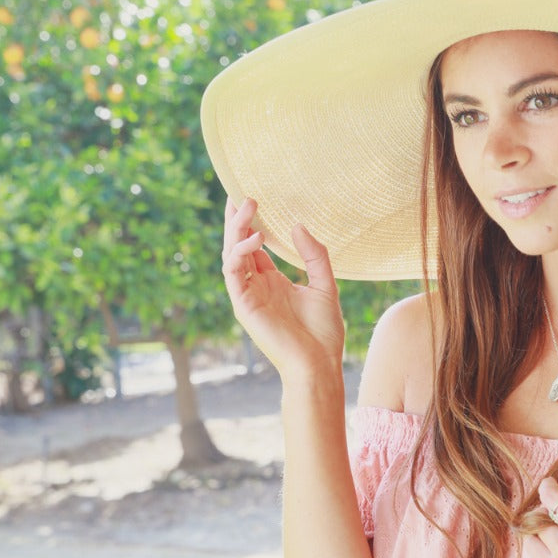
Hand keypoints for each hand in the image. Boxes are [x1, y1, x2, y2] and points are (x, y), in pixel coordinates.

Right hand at [221, 197, 345, 378]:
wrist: (319, 363)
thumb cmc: (324, 332)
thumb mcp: (326, 286)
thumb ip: (314, 256)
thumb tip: (297, 225)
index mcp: (274, 281)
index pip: (256, 246)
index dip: (252, 223)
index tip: (253, 198)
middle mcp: (257, 286)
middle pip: (239, 245)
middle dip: (239, 220)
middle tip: (243, 193)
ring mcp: (248, 295)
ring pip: (232, 254)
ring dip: (237, 230)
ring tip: (248, 206)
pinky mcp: (243, 305)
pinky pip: (232, 273)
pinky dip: (239, 253)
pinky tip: (255, 239)